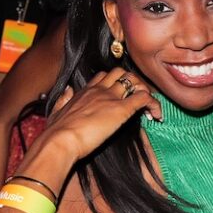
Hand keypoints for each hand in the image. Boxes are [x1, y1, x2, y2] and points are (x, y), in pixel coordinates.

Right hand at [38, 68, 162, 164]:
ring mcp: (111, 98)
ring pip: (134, 80)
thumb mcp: (56, 112)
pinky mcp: (122, 110)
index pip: (104, 76)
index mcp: (84, 91)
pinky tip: (156, 115)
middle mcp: (99, 90)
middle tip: (137, 99)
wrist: (60, 139)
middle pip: (121, 73)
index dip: (115, 82)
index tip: (120, 96)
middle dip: (132, 82)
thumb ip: (63, 99)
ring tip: (148, 107)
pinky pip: (144, 98)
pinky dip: (154, 104)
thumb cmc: (56, 132)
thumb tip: (68, 90)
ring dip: (144, 90)